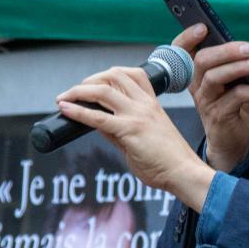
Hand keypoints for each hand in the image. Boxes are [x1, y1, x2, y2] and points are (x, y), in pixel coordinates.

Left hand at [56, 66, 213, 211]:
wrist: (185, 173)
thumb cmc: (169, 162)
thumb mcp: (144, 138)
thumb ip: (120, 129)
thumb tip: (96, 123)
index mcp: (153, 104)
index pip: (132, 75)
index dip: (109, 74)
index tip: (94, 84)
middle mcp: (145, 104)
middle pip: (114, 75)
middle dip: (89, 80)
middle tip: (75, 92)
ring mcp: (137, 115)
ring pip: (102, 90)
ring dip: (78, 91)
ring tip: (64, 98)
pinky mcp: (129, 130)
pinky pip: (97, 117)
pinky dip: (77, 111)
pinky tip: (65, 109)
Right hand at [173, 23, 248, 171]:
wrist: (231, 143)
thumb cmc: (232, 108)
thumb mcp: (231, 83)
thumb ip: (233, 65)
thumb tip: (243, 47)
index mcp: (196, 75)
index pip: (182, 51)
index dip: (187, 37)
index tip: (203, 27)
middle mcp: (197, 87)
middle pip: (202, 61)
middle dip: (226, 50)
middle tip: (247, 48)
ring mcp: (205, 102)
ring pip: (215, 77)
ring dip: (238, 67)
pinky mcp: (218, 116)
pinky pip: (234, 97)